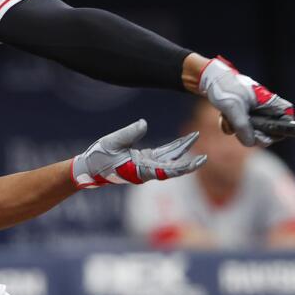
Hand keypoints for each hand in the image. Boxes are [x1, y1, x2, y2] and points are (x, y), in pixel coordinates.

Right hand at [72, 119, 206, 188]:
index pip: (167, 171)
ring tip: (195, 136)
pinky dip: (171, 148)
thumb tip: (144, 123)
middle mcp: (146, 170)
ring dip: (181, 149)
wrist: (89, 168)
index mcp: (140, 170)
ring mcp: (145, 166)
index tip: (198, 163)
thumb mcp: (111, 143)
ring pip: (168, 159)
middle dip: (188, 160)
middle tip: (205, 157)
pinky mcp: (142, 161)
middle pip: (172, 166)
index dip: (183, 167)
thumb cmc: (98, 158)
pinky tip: (181, 141)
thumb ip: (128, 133)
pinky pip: (161, 155)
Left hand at [199, 57, 293, 146]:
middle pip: (268, 131)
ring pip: (251, 132)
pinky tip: (223, 117)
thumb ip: (242, 126)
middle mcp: (264, 108)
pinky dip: (231, 125)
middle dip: (251, 133)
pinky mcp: (242, 115)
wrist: (208, 80)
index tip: (266, 134)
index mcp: (269, 102)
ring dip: (237, 129)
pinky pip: (240, 129)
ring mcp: (253, 112)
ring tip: (227, 117)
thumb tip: (251, 142)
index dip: (281, 129)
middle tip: (239, 129)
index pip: (287, 118)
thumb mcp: (233, 107)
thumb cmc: (224, 88)